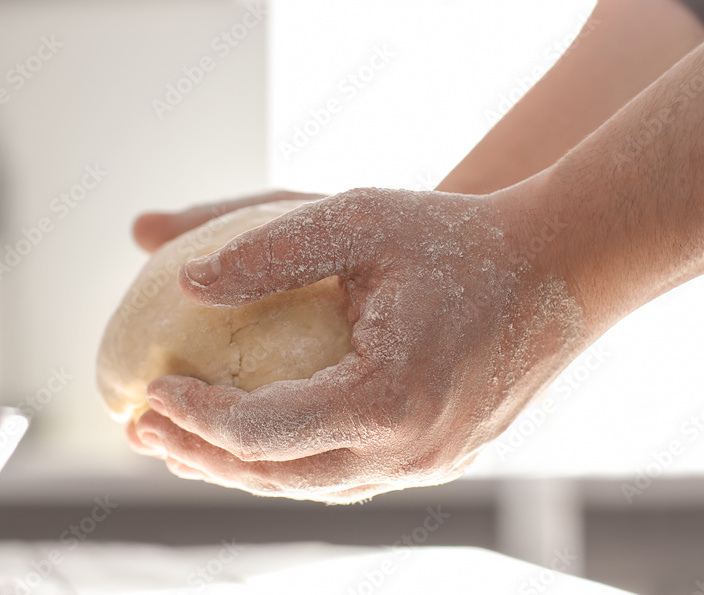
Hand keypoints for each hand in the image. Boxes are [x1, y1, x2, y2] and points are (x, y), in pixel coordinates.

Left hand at [128, 187, 586, 502]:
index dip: (192, 417)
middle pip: (277, 477)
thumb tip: (183, 281)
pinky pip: (350, 474)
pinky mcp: (441, 458)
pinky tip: (262, 437)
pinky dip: (294, 460)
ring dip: (244, 466)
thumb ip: (265, 249)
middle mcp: (407, 450)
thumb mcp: (356, 218)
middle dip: (201, 458)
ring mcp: (429, 463)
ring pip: (312, 485)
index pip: (258, 431)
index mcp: (384, 399)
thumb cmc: (457, 235)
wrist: (560, 266)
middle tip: (142, 430)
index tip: (145, 392)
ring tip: (187, 440)